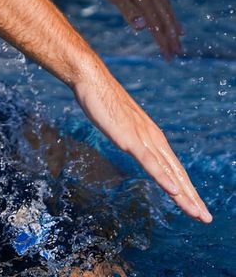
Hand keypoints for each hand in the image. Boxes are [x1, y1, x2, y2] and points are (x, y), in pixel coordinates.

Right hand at [74, 62, 211, 223]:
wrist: (93, 80)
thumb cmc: (105, 100)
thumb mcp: (122, 124)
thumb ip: (131, 136)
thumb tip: (135, 146)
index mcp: (152, 136)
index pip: (173, 167)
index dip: (186, 188)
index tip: (196, 206)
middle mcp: (153, 138)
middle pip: (176, 172)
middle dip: (191, 197)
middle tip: (205, 218)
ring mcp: (142, 138)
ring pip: (168, 171)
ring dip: (184, 194)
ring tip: (196, 213)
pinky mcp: (129, 138)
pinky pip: (149, 162)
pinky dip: (163, 177)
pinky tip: (173, 191)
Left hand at [88, 0, 182, 59]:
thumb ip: (127, 10)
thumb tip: (142, 28)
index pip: (156, 25)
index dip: (162, 42)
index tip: (169, 58)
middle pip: (165, 17)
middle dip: (172, 36)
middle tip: (179, 53)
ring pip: (165, 7)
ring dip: (173, 23)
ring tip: (180, 35)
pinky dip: (167, 9)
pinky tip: (164, 11)